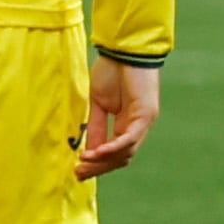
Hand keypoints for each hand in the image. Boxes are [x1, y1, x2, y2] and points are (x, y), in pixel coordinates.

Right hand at [76, 55, 159, 178]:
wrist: (124, 50)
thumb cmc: (111, 71)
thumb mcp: (98, 103)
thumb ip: (95, 126)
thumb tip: (88, 149)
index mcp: (127, 124)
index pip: (115, 153)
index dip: (97, 164)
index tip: (77, 170)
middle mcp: (139, 127)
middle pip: (121, 158)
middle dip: (99, 168)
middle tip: (78, 174)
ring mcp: (144, 122)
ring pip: (126, 152)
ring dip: (104, 161)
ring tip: (83, 163)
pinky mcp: (146, 114)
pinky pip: (129, 138)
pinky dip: (113, 148)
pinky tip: (96, 152)